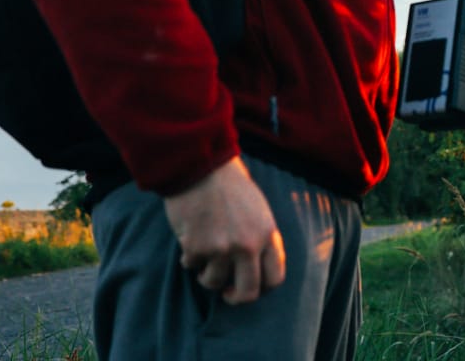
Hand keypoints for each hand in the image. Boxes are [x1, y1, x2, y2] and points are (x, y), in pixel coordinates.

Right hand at [163, 155, 286, 303]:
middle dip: (235, 297)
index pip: (275, 278)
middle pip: (248, 292)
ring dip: (206, 274)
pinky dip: (188, 258)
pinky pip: (191, 266)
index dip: (262, 289)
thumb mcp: (260, 211)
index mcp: (268, 234)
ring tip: (204, 257)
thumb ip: (261, 238)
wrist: (202, 167)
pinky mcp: (197, 247)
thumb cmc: (231, 187)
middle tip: (225, 291)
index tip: (249, 286)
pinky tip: (190, 239)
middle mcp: (249, 245)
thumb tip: (258, 269)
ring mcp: (222, 248)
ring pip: (214, 282)